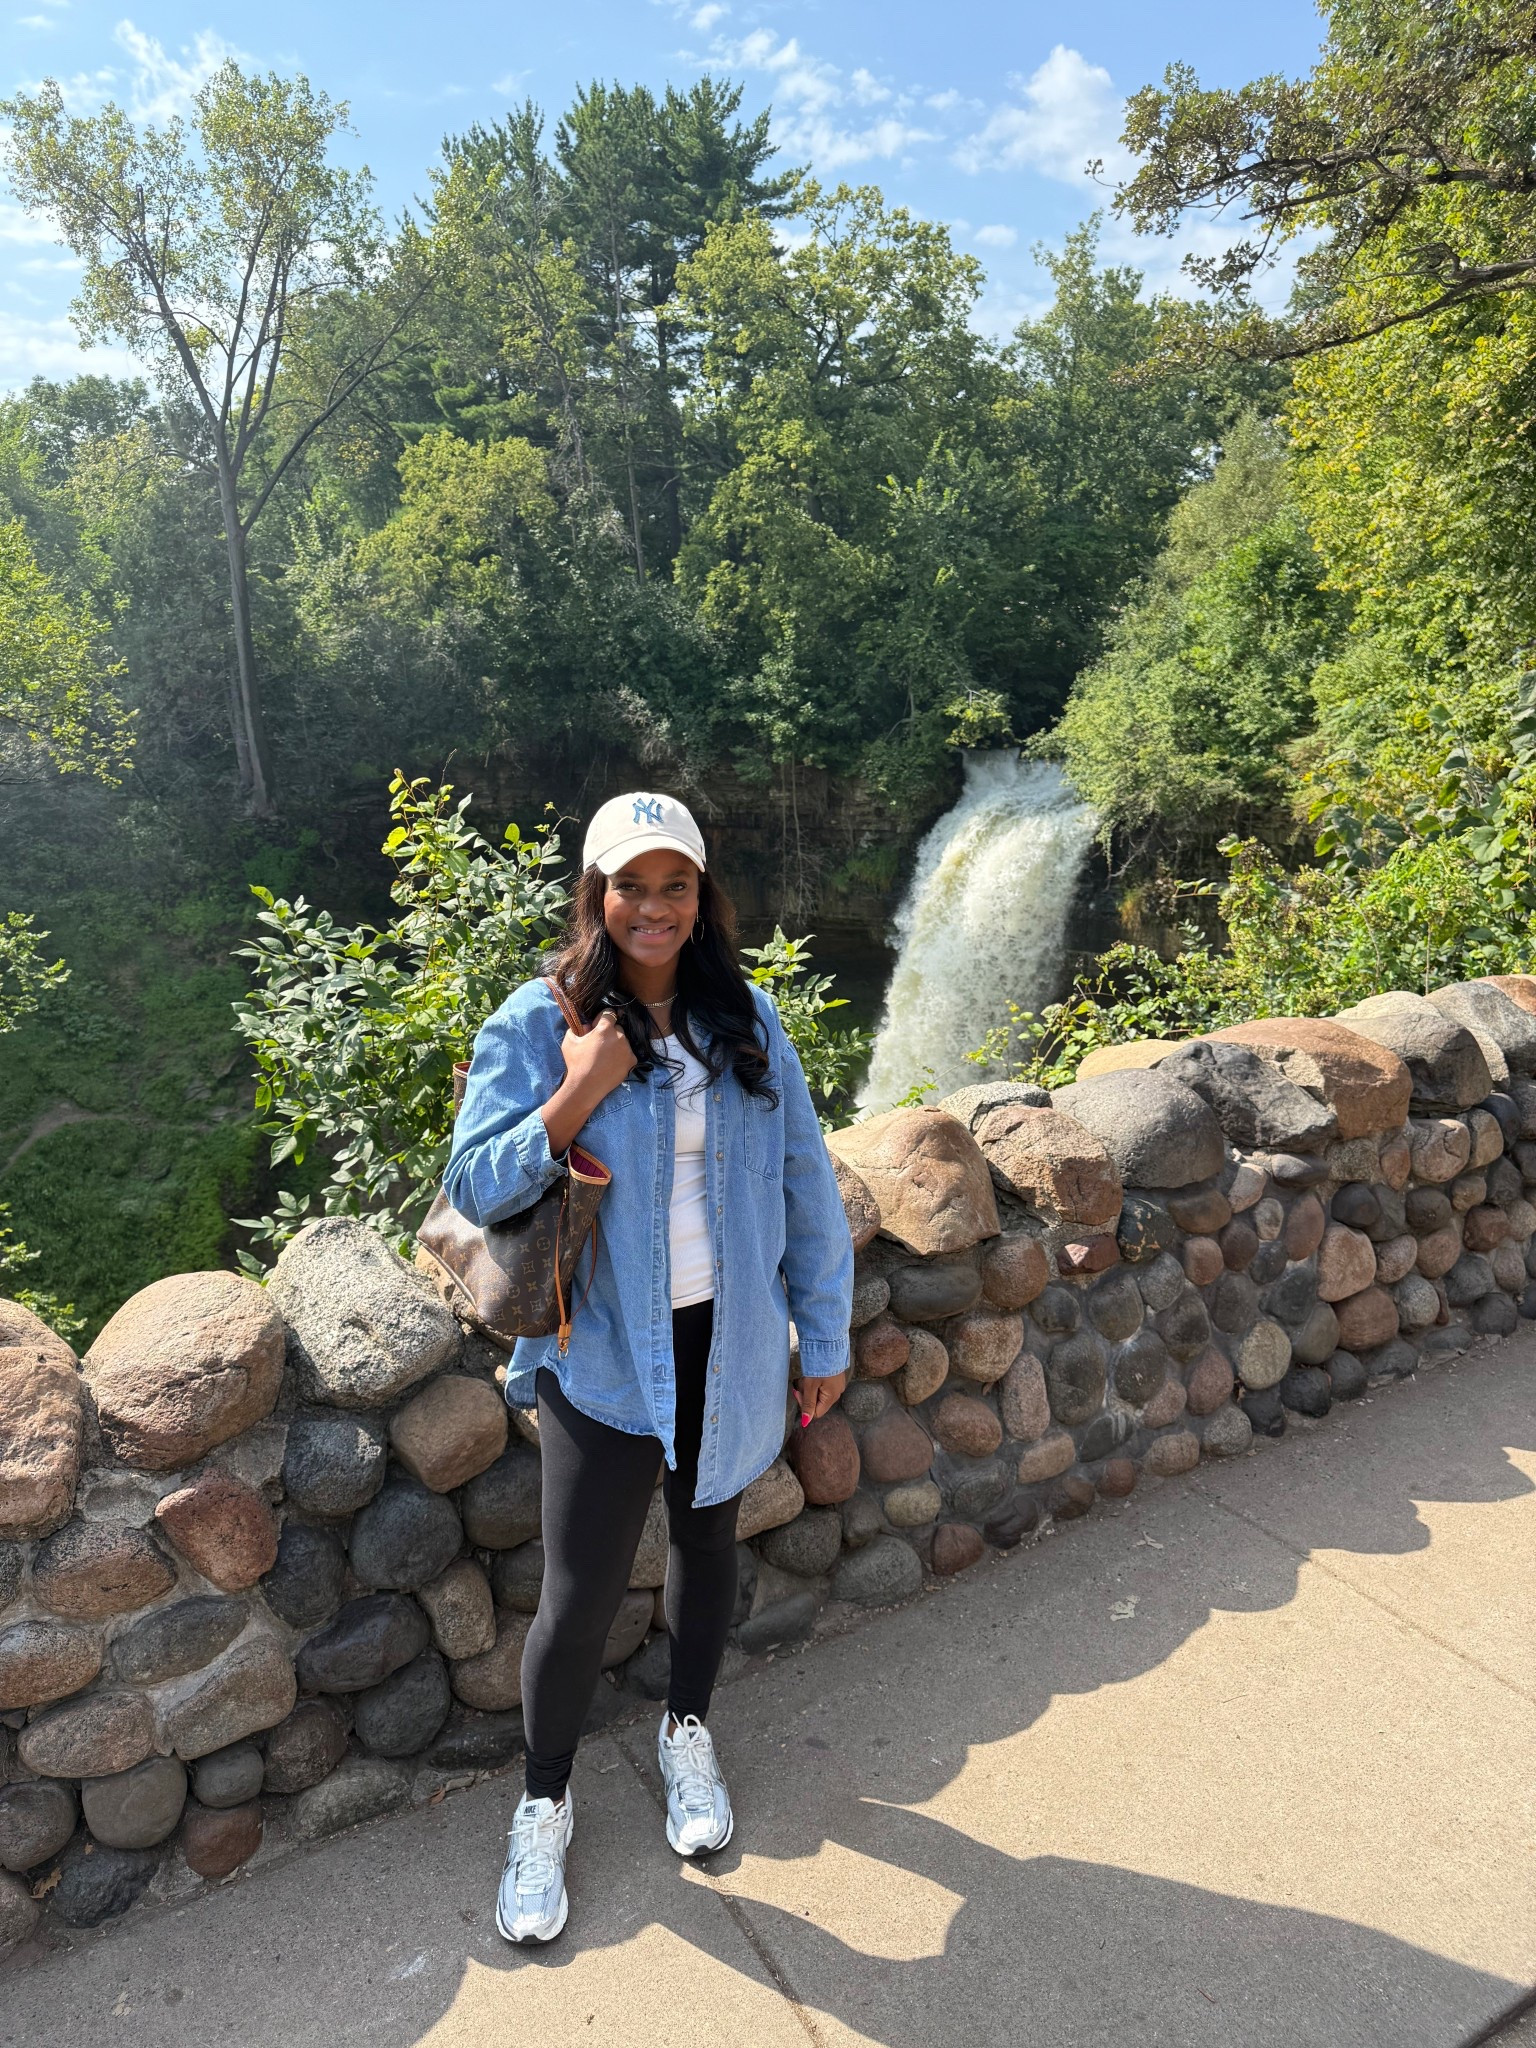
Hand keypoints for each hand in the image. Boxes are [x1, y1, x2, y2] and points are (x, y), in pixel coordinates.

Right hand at [541, 1012, 636, 1154]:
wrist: (586, 1086)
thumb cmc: (576, 1063)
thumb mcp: (569, 1041)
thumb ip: (576, 1028)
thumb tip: (586, 1026)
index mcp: (605, 1028)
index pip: (609, 1013)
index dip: (601, 1018)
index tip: (596, 1026)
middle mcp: (620, 1036)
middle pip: (617, 1028)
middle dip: (609, 1033)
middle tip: (600, 1045)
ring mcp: (627, 1049)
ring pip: (623, 1042)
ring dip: (616, 1045)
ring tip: (605, 1057)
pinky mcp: (631, 1061)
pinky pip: (628, 1054)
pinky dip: (622, 1057)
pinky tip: (611, 1064)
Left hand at [792, 1369, 847, 1427]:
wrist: (828, 1343)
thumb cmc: (819, 1365)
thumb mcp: (810, 1385)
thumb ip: (808, 1404)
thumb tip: (806, 1422)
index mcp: (832, 1397)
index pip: (816, 1413)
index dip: (805, 1405)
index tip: (798, 1392)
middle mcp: (837, 1393)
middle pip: (818, 1403)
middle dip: (807, 1395)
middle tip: (802, 1382)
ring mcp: (837, 1384)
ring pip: (819, 1393)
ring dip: (811, 1387)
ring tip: (808, 1376)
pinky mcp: (836, 1377)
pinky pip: (823, 1385)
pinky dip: (815, 1381)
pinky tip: (813, 1372)